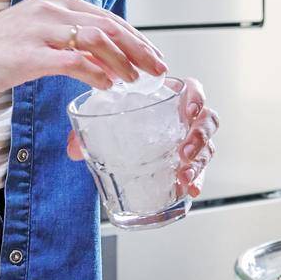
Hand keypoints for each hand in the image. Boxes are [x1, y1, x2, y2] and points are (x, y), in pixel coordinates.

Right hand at [0, 0, 165, 100]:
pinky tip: (108, 87)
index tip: (153, 55)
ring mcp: (39, 30)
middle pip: (109, 25)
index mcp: (53, 1)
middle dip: (139, 48)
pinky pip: (74, 62)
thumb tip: (100, 61)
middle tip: (158, 69)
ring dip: (123, 61)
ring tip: (137, 80)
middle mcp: (50, 8)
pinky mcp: (28, 54)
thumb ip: (64, 43)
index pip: (106, 16)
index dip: (135, 36)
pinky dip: (97, 74)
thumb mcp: (32, 38)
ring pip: (97, 39)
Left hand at [66, 76, 218, 199]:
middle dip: (199, 136)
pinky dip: (197, 180)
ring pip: (207, 146)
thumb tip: (72, 149)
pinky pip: (201, 170)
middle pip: (207, 119)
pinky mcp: (189, 163)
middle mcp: (185, 118)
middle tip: (184, 151)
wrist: (123, 142)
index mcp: (168, 99)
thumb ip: (88, 131)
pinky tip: (189, 190)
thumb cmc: (121, 121)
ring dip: (198, 161)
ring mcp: (190, 141)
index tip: (188, 110)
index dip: (196, 97)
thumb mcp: (105, 120)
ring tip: (183, 175)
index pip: (193, 89)